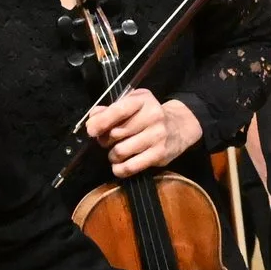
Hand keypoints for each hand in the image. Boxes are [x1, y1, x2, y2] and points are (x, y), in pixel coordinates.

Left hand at [86, 89, 202, 177]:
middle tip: (109, 141)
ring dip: (113, 155)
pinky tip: (119, 166)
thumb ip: (111, 109)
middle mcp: (152, 116)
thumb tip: (93, 118)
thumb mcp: (133, 104)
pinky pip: (130, 166)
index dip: (101, 122)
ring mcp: (157, 136)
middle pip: (116, 133)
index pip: (118, 111)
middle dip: (106, 140)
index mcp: (143, 100)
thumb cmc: (150, 115)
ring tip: (117, 152)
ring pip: (120, 151)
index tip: (91, 130)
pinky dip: (119, 169)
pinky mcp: (160, 154)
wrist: (180, 127)